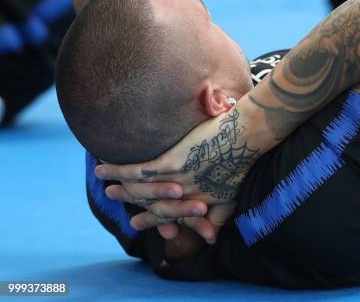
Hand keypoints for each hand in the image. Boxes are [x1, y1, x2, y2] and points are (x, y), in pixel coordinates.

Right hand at [96, 108, 262, 241]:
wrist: (249, 134)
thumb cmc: (246, 155)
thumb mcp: (233, 193)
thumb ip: (220, 213)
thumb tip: (213, 236)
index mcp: (201, 202)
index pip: (175, 217)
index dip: (161, 223)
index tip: (147, 224)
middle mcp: (187, 196)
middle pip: (156, 208)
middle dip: (141, 214)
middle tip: (124, 215)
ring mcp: (177, 181)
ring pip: (142, 190)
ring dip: (120, 189)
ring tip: (104, 187)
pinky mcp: (171, 163)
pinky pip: (137, 171)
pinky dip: (116, 171)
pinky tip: (101, 168)